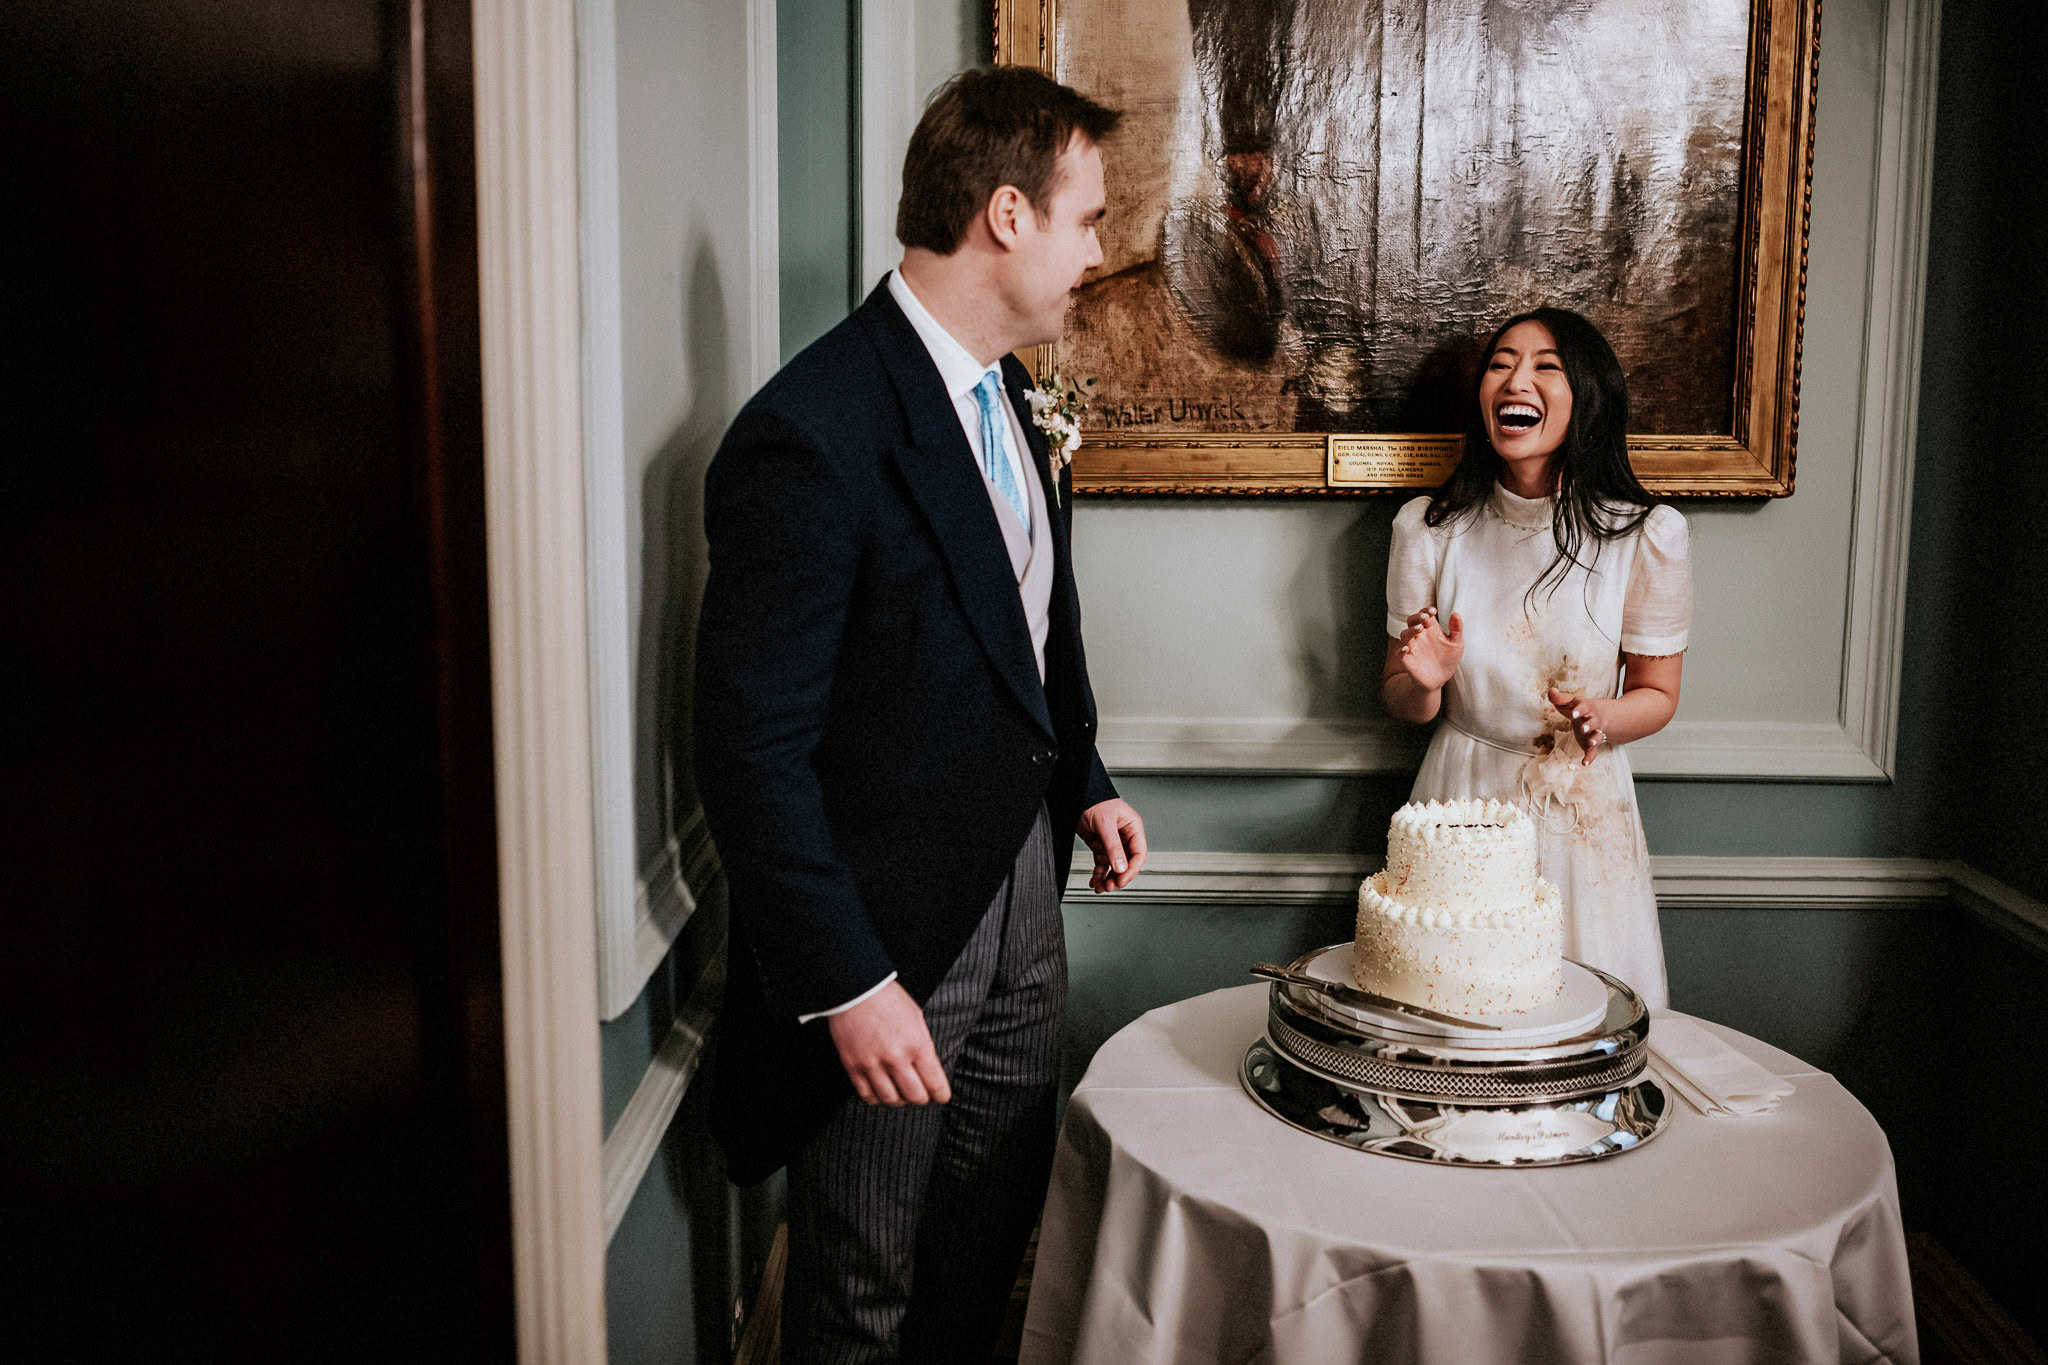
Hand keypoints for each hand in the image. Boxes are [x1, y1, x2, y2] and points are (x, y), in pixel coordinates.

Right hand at [825, 981, 950, 1105]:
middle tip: (922, 1093)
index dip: (941, 1093)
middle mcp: (895, 1057)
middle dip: (922, 1097)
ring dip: (899, 1099)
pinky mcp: (853, 1066)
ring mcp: (872, 1063)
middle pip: (915, 1096)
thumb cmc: (888, 999)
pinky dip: (876, 1097)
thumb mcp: (917, 1019)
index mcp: (916, 1044)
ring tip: (900, 1092)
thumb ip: (923, 1046)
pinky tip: (881, 1090)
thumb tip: (928, 1069)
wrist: (857, 989)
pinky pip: (867, 1095)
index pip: (934, 1082)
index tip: (941, 1096)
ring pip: (891, 1099)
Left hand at [1077, 798, 1146, 893]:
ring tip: (1100, 887)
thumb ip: (1113, 846)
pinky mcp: (1099, 845)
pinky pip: (1102, 863)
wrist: (1076, 794)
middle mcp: (1124, 836)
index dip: (1131, 870)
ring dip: (1108, 878)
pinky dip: (1098, 874)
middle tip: (1110, 886)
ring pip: (1114, 866)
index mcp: (1132, 828)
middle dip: (1119, 877)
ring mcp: (1111, 842)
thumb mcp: (1105, 824)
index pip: (1138, 854)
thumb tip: (1121, 867)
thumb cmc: (1094, 800)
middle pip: (1127, 863)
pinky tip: (1094, 881)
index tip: (1121, 880)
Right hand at [1394, 608, 1463, 691]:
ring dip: (1410, 630)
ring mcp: (1413, 647)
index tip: (1433, 611)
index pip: (1425, 615)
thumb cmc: (1448, 660)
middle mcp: (1420, 636)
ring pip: (1404, 634)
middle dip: (1416, 617)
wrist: (1440, 680)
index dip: (1426, 610)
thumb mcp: (1456, 644)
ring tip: (1419, 629)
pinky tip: (1407, 648)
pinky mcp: (1407, 659)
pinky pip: (1400, 653)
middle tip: (1424, 617)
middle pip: (1412, 621)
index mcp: (1431, 629)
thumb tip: (1456, 614)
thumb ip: (1456, 629)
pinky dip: (1402, 649)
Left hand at [1547, 688, 1608, 765]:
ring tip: (1590, 744)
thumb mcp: (1571, 702)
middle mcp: (1592, 720)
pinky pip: (1593, 751)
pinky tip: (1584, 763)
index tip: (1574, 713)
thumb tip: (1550, 691)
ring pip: (1597, 736)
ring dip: (1594, 740)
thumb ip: (1560, 698)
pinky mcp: (1592, 744)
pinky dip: (1590, 757)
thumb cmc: (1581, 709)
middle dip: (1588, 725)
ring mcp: (1593, 733)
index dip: (1579, 710)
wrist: (1603, 717)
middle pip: (1592, 723)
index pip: (1583, 708)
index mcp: (1586, 709)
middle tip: (1583, 728)